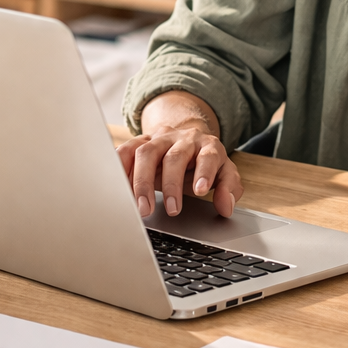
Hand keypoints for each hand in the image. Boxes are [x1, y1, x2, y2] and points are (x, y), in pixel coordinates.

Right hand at [120, 91, 242, 217]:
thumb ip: (229, 188)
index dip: (204, 172)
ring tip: (142, 208)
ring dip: (142, 182)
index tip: (200, 191)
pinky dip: (120, 168)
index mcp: (207, 145)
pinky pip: (126, 150)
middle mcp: (182, 139)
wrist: (186, 137)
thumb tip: (225, 207)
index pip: (207, 156)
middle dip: (170, 185)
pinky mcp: (139, 141)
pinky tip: (118, 187)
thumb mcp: (224, 172)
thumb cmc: (204, 160)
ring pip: (146, 152)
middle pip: (174, 157)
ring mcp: (158, 138)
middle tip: (171, 210)